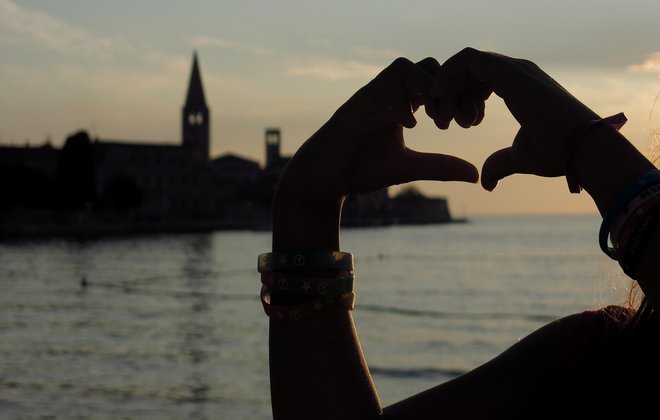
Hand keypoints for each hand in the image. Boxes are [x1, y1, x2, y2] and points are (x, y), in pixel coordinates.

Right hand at [274, 57, 478, 211]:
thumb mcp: (409, 169)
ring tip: (434, 118)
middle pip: (427, 65)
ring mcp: (371, 97)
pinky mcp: (354, 106)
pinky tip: (408, 126)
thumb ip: (440, 167)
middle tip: (454, 121)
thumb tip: (476, 175)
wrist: (325, 180)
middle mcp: (389, 94)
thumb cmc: (362, 170)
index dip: (460, 96)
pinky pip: (379, 88)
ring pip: (403, 67)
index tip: (470, 122)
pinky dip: (399, 102)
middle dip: (447, 90)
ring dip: (424, 87)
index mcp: (404, 104)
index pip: (440, 81)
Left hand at [430, 47, 599, 190]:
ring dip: (445, 88)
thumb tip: (486, 183)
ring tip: (444, 119)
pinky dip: (448, 78)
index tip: (456, 124)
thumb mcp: (521, 158)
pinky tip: (447, 107)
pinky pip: (466, 61)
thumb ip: (500, 164)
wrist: (584, 151)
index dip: (461, 96)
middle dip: (448, 93)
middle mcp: (517, 71)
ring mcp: (514, 69)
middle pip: (468, 69)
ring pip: (463, 63)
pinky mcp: (509, 73)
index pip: (479, 77)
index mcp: (519, 85)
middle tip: (443, 122)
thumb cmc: (560, 155)